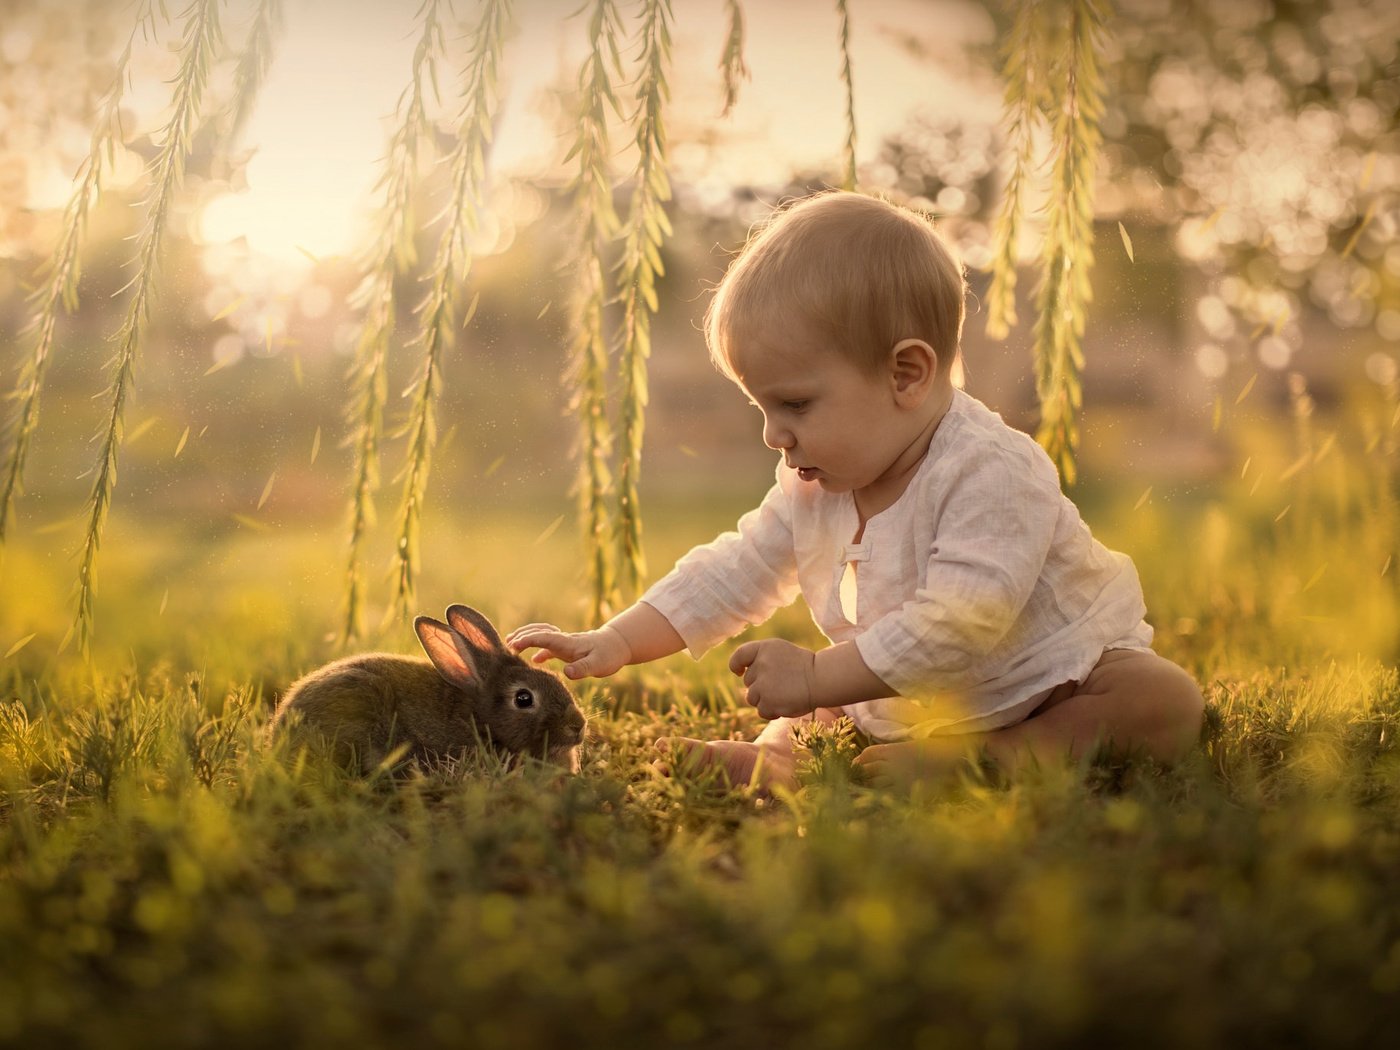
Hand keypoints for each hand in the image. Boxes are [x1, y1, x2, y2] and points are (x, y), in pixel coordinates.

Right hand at [506, 623, 631, 679]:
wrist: (618, 645)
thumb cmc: (609, 655)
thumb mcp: (598, 665)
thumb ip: (582, 669)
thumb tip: (567, 672)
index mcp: (568, 643)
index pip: (544, 637)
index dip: (528, 640)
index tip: (513, 645)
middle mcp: (564, 640)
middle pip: (539, 632)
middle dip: (522, 636)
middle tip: (507, 644)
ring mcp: (565, 643)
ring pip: (542, 635)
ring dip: (527, 638)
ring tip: (511, 644)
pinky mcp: (568, 649)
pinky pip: (548, 646)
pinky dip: (538, 649)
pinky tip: (533, 661)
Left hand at [728, 638, 817, 719]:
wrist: (822, 678)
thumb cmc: (804, 666)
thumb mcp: (781, 652)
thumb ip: (762, 659)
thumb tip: (743, 675)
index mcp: (764, 648)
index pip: (740, 655)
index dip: (736, 665)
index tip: (739, 672)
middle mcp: (760, 664)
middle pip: (748, 681)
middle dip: (761, 685)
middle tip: (782, 684)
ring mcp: (763, 684)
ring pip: (752, 698)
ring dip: (765, 699)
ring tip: (784, 695)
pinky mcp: (767, 701)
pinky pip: (761, 711)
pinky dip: (772, 711)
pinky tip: (786, 705)